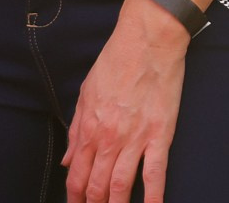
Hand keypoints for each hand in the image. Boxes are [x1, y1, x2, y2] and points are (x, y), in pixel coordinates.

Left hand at [64, 0, 187, 202]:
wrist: (147, 41)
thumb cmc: (117, 61)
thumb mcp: (86, 93)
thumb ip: (76, 130)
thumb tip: (68, 160)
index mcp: (89, 130)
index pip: (77, 177)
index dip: (75, 198)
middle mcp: (108, 140)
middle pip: (97, 187)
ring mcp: (135, 139)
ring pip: (121, 187)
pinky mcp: (160, 135)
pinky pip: (155, 173)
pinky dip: (154, 196)